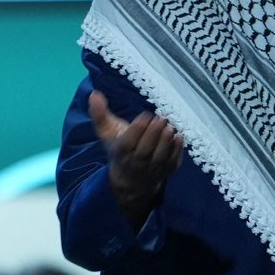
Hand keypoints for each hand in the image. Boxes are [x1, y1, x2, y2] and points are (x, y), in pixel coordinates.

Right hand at [89, 90, 183, 227]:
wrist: (130, 180)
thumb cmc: (119, 150)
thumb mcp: (107, 133)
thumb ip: (100, 114)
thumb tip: (94, 94)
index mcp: (121, 153)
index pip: (128, 143)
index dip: (137, 130)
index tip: (145, 115)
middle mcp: (136, 163)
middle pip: (145, 150)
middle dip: (154, 133)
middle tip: (161, 118)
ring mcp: (153, 169)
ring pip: (160, 157)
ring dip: (166, 141)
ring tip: (170, 126)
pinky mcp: (167, 171)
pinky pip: (173, 162)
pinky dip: (177, 150)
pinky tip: (179, 136)